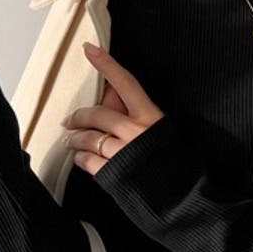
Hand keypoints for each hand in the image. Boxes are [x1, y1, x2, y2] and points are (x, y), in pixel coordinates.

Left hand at [60, 42, 164, 174]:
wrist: (182, 201)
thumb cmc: (175, 167)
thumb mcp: (162, 133)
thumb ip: (139, 118)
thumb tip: (112, 103)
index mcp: (151, 117)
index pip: (126, 83)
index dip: (107, 65)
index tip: (90, 50)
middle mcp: (136, 132)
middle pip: (98, 114)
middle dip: (79, 116)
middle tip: (70, 120)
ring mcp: (123, 153)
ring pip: (88, 137)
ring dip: (75, 138)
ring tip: (71, 140)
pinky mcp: (112, 174)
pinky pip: (87, 160)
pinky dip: (80, 158)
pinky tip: (81, 158)